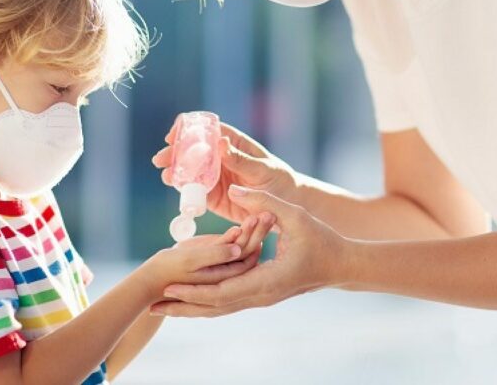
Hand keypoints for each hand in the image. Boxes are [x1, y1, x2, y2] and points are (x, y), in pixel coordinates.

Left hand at [150, 185, 346, 317]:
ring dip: (192, 310)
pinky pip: (229, 302)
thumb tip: (235, 187)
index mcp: (268, 281)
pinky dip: (207, 303)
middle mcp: (261, 295)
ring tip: (162, 309)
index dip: (195, 291)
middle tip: (153, 307)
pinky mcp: (261, 294)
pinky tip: (189, 301)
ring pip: (220, 309)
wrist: (342, 265)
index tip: (170, 288)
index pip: (224, 291)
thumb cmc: (323, 240)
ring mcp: (261, 298)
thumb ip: (264, 201)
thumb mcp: (295, 215)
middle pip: (215, 308)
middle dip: (183, 308)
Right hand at [153, 119, 299, 223]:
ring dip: (176, 172)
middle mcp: (221, 159)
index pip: (208, 131)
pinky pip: (196, 192)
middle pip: (193, 151)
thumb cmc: (279, 182)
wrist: (285, 209)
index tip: (173, 134)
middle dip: (175, 153)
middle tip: (160, 159)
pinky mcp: (214, 197)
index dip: (188, 130)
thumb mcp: (263, 169)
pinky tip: (175, 189)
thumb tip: (221, 143)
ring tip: (166, 176)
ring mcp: (216, 178)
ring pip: (190, 172)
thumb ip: (241, 160)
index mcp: (234, 144)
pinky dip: (184, 190)